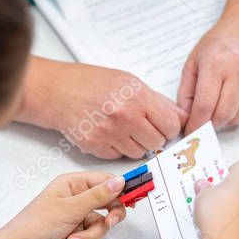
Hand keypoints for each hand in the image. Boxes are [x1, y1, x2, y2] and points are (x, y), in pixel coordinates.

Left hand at [0, 173, 126, 238]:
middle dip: (107, 219)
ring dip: (88, 237)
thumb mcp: (69, 209)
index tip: (139, 195)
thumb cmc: (33, 228)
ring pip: (102, 228)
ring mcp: (76, 220)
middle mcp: (76, 200)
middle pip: (110, 206)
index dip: (123, 189)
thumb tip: (120, 181)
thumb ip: (98, 196)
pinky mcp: (76, 238)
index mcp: (72, 185)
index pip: (107, 181)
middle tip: (108, 223)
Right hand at [21, 60, 186, 159]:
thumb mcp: (129, 82)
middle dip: (153, 138)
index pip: (171, 124)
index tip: (164, 126)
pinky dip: (116, 148)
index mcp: (138, 97)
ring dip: (135, 145)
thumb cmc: (91, 83)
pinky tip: (109, 133)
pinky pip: (118, 157)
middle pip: (157, 142)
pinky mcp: (96, 146)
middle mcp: (125, 116)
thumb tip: (180, 116)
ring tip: (123, 129)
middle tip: (143, 128)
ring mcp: (110, 133)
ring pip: (138, 153)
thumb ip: (156, 100)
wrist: (58, 91)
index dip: (169, 127)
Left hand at [177, 24, 238, 132]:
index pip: (205, 105)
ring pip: (238, 117)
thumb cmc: (219, 43)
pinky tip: (231, 102)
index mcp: (215, 64)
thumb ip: (186, 91)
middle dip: (210, 125)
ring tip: (216, 111)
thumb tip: (184, 117)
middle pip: (223, 114)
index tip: (190, 132)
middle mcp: (238, 71)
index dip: (196, 124)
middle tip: (203, 124)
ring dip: (225, 121)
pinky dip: (238, 113)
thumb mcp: (194, 61)